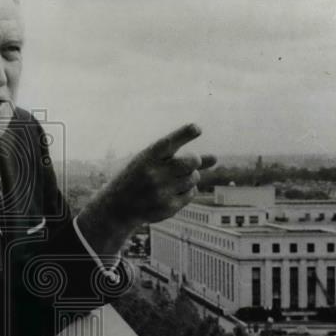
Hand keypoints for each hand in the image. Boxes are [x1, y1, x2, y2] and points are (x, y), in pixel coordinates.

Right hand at [78, 123, 214, 257]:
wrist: (119, 205)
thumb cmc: (139, 176)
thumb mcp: (152, 161)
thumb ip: (181, 157)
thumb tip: (216, 158)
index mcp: (147, 157)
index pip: (169, 142)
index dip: (184, 134)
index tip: (197, 128)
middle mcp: (154, 174)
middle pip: (192, 161)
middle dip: (195, 160)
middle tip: (189, 163)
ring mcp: (161, 191)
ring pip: (194, 178)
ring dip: (190, 177)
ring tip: (174, 179)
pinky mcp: (168, 206)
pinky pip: (191, 193)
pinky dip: (187, 190)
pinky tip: (172, 191)